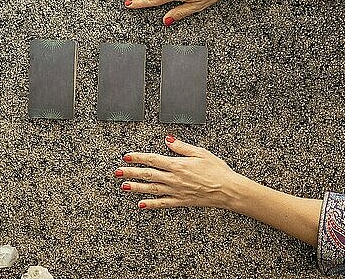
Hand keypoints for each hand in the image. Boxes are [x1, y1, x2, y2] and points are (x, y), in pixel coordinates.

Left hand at [115, 135, 244, 209]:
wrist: (227, 189)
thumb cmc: (217, 170)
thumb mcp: (200, 153)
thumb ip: (182, 147)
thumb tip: (168, 140)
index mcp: (177, 165)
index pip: (153, 159)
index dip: (138, 157)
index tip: (127, 156)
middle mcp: (174, 178)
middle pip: (147, 174)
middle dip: (130, 172)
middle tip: (117, 172)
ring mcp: (176, 191)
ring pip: (151, 189)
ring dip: (136, 187)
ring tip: (123, 186)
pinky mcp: (181, 201)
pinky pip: (162, 203)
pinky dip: (151, 204)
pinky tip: (141, 205)